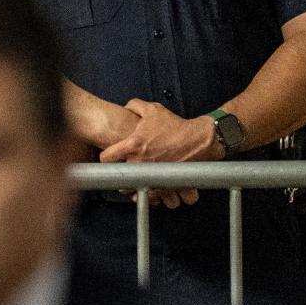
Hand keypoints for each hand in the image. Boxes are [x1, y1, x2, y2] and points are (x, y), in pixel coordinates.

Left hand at [100, 101, 216, 206]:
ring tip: (138, 179)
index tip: (110, 158)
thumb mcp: (153, 110)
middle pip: (118, 177)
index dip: (105, 158)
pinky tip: (151, 188)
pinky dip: (150, 195)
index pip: (106, 158)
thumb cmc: (176, 127)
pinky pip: (152, 198)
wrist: (199, 140)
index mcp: (134, 145)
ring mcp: (152, 177)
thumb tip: (125, 107)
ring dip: (134, 186)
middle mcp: (141, 163)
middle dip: (121, 174)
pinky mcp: (164, 187)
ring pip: (133, 191)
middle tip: (126, 169)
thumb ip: (135, 106)